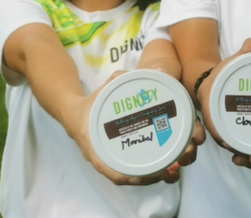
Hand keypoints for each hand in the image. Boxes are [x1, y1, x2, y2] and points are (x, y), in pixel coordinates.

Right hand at [65, 71, 198, 184]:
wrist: (73, 114)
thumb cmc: (90, 103)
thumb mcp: (104, 90)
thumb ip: (119, 80)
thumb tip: (143, 72)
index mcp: (95, 147)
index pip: (113, 170)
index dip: (133, 175)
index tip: (154, 172)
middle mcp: (102, 160)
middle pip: (128, 177)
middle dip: (152, 177)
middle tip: (174, 168)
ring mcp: (109, 162)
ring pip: (133, 177)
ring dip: (154, 177)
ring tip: (176, 170)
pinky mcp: (117, 159)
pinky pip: (133, 172)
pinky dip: (149, 173)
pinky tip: (168, 168)